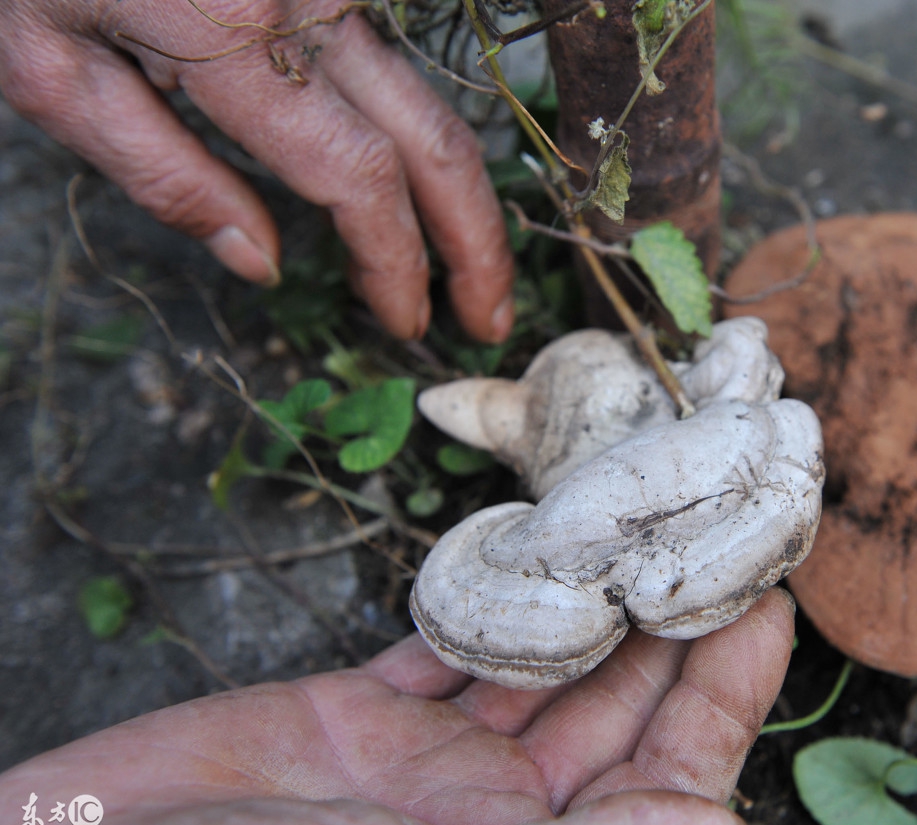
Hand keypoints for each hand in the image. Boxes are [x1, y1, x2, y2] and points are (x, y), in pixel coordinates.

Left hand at [0, 0, 514, 341]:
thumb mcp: (47, 67)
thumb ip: (162, 171)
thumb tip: (259, 261)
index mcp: (238, 32)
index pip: (360, 174)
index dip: (398, 262)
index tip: (408, 322)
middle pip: (435, 138)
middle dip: (477, 240)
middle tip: (490, 317)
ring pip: (426, 99)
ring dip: (457, 194)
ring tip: (464, 265)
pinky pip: (386, 65)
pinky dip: (413, 140)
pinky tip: (408, 192)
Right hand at [0, 589, 792, 824]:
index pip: (670, 770)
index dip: (728, 687)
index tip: (770, 590)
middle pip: (617, 704)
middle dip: (670, 612)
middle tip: (716, 513)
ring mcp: (425, 773)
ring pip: (540, 663)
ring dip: (591, 591)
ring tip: (643, 504)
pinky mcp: (351, 722)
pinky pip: (441, 650)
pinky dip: (485, 595)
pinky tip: (527, 539)